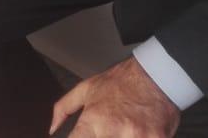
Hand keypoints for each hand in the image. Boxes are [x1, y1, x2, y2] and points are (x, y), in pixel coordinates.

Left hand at [51, 57, 180, 137]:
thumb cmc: (120, 83)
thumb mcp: (86, 89)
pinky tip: (137, 131)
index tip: (81, 137)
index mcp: (94, 120)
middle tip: (106, 129)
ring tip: (122, 129)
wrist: (155, 76)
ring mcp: (136, 137)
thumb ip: (64, 108)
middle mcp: (114, 130)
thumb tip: (52, 128)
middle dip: (101, 137)